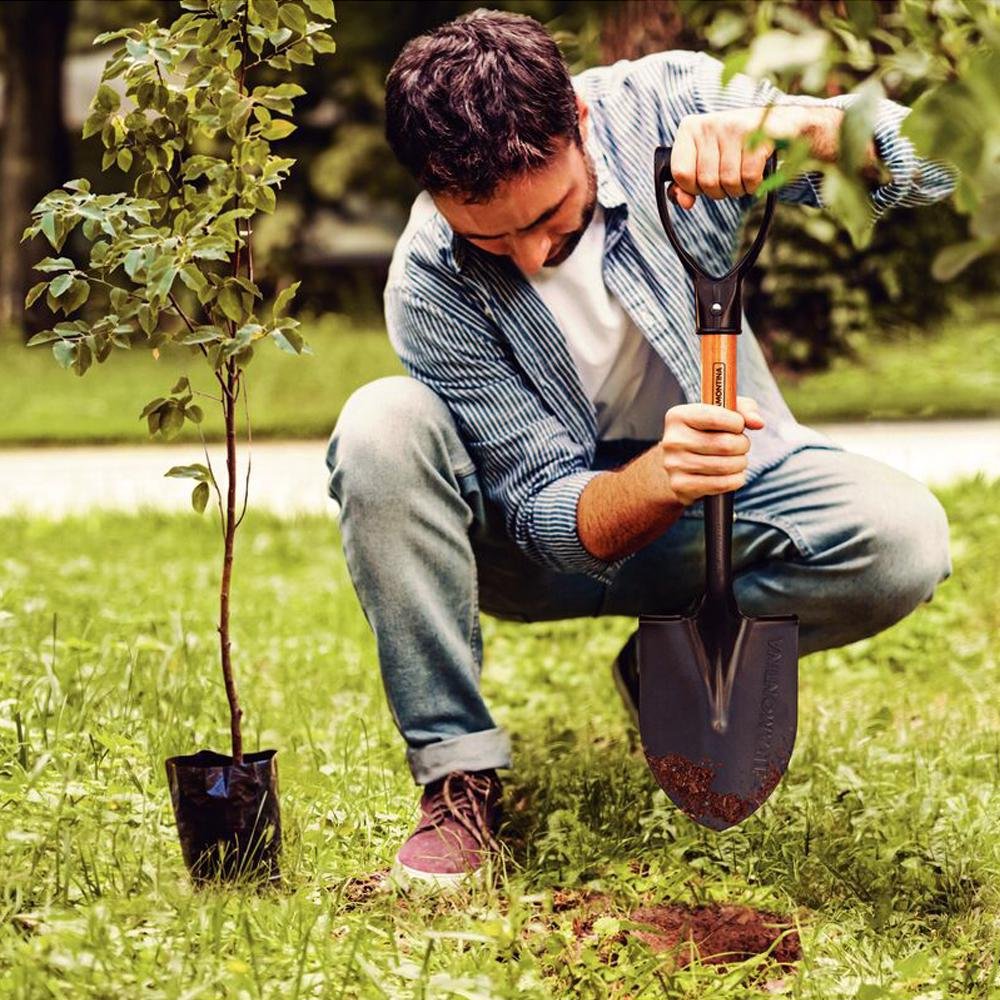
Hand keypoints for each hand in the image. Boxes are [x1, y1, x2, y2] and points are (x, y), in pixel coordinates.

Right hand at [659, 396, 763, 504]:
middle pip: (725, 444)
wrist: (679, 464)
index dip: (737, 423)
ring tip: (737, 460)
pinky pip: (720, 484)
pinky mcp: (681, 485)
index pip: (716, 418)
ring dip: (740, 463)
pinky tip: (733, 475)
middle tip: (741, 445)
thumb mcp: (721, 413)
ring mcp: (674, 465)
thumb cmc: (705, 433)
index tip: (738, 426)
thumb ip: (743, 409)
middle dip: (742, 445)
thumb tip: (758, 423)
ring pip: (725, 466)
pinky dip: (735, 480)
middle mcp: (672, 440)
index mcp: (678, 416)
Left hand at [669, 106, 841, 209]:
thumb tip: (684, 203)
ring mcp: (735, 126)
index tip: (703, 182)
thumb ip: (686, 183)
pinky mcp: (759, 134)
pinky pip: (749, 177)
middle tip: (729, 180)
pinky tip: (756, 176)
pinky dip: (753, 185)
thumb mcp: (706, 160)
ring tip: (742, 177)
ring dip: (737, 190)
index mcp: (690, 128)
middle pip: (706, 182)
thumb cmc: (735, 147)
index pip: (680, 172)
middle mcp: (710, 123)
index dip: (692, 188)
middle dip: (718, 191)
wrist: (780, 124)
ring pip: (728, 182)